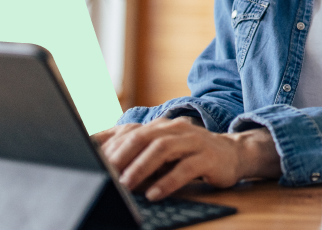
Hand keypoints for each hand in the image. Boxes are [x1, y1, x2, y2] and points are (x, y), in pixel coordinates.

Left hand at [92, 117, 279, 199]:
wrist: (232, 153)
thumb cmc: (189, 156)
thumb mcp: (162, 152)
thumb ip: (137, 154)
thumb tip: (100, 162)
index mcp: (160, 126)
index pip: (129, 133)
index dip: (108, 147)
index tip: (89, 163)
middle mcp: (174, 129)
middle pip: (142, 137)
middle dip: (121, 156)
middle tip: (104, 175)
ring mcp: (192, 141)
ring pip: (163, 149)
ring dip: (141, 167)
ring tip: (125, 186)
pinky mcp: (207, 157)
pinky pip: (186, 168)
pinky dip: (168, 181)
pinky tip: (154, 195)